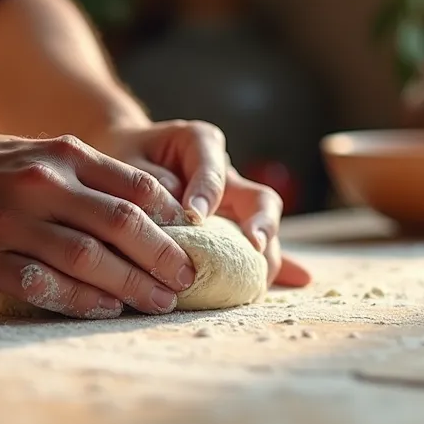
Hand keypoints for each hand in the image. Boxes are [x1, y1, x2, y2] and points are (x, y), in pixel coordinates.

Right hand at [0, 131, 195, 318]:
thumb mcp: (34, 152)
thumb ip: (85, 175)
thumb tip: (149, 207)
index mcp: (62, 155)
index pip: (136, 188)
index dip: (174, 220)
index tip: (196, 243)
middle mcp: (43, 183)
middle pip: (124, 225)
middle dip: (165, 257)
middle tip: (190, 282)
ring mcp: (12, 222)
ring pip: (90, 258)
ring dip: (132, 286)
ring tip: (160, 303)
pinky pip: (43, 283)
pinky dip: (79, 299)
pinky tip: (105, 310)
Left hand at [98, 120, 312, 287]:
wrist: (127, 158)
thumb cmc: (126, 157)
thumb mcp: (126, 161)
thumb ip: (145, 181)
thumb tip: (171, 210)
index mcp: (201, 143)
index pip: (212, 168)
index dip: (207, 191)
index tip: (195, 215)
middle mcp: (228, 173)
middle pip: (258, 197)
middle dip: (261, 223)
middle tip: (255, 245)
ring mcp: (236, 204)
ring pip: (263, 227)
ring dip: (267, 254)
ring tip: (262, 280)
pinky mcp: (234, 229)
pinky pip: (256, 248)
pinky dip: (272, 264)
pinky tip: (298, 280)